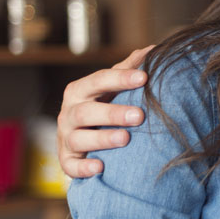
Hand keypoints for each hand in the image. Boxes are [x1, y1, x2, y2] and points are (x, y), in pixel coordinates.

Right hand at [57, 46, 152, 177]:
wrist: (83, 138)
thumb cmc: (102, 105)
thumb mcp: (112, 87)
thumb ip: (128, 69)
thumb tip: (153, 50)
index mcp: (80, 91)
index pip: (98, 80)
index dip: (120, 79)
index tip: (144, 77)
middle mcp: (69, 113)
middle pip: (86, 111)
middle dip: (113, 113)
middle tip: (139, 115)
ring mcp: (66, 137)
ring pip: (78, 138)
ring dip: (101, 139)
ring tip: (125, 139)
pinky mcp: (66, 160)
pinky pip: (70, 166)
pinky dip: (83, 168)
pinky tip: (100, 167)